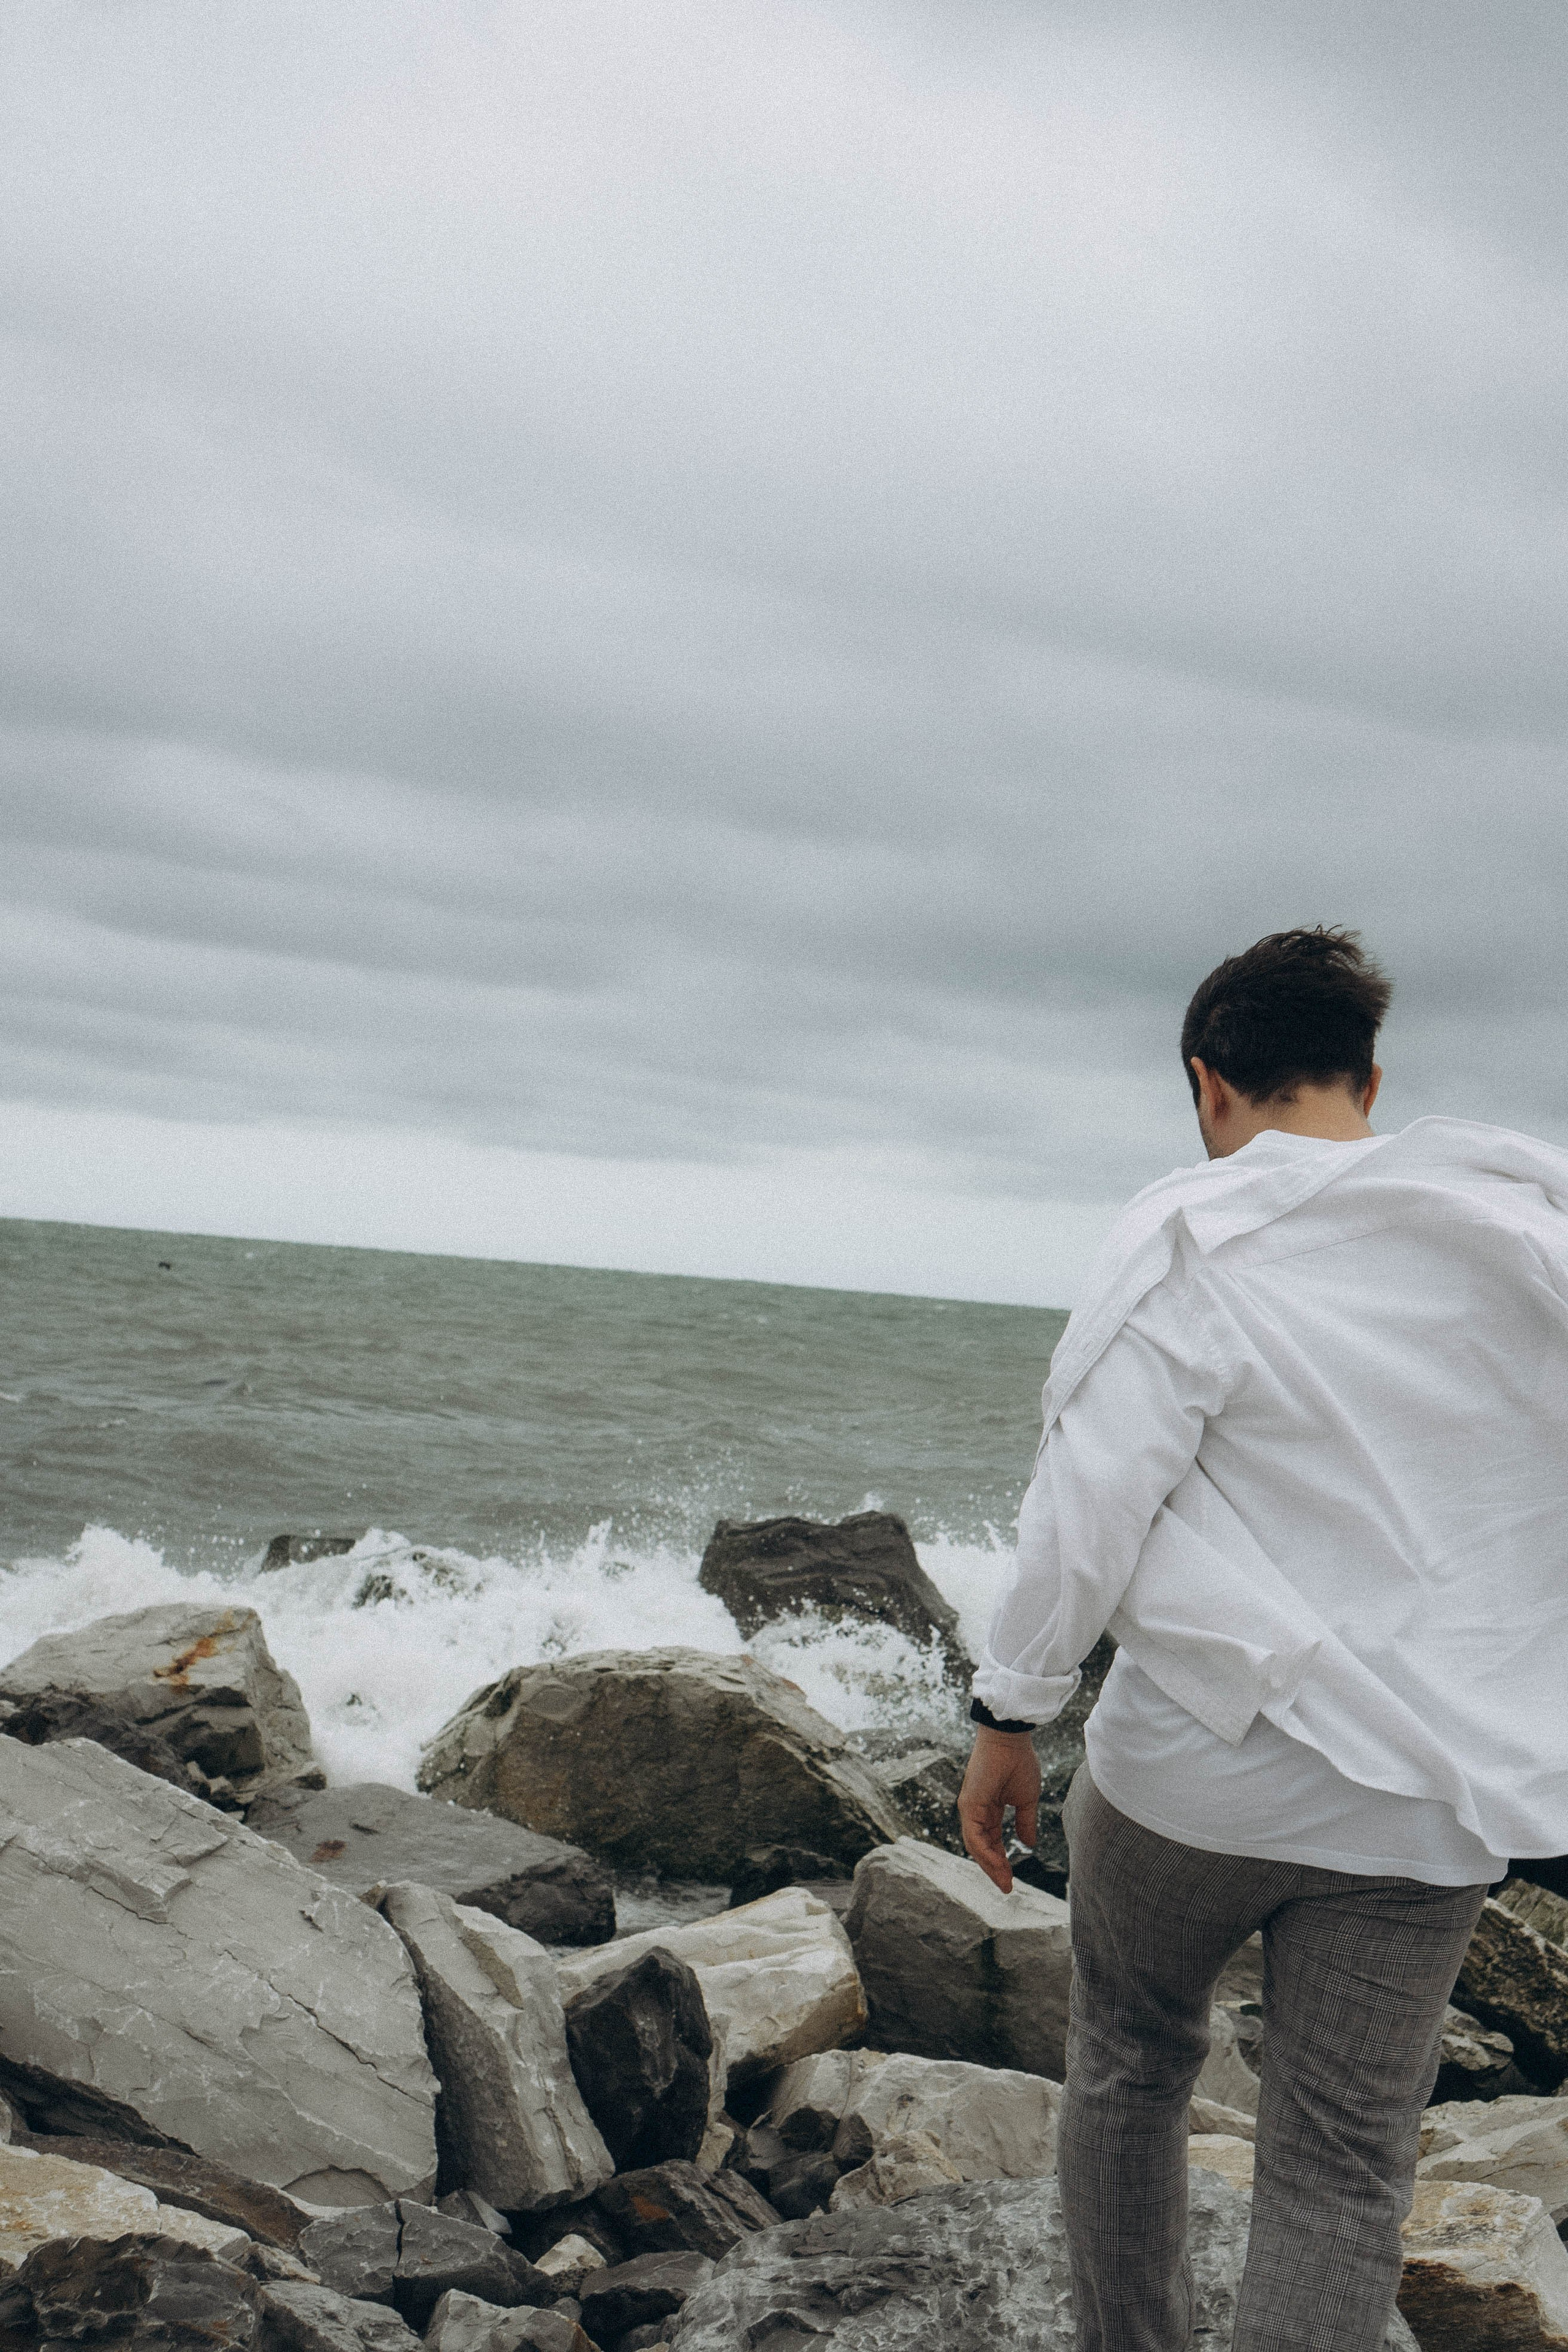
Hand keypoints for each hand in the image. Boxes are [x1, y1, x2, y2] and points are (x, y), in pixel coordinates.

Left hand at [959, 1726, 1040, 1892]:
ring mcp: (970, 1808)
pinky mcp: (969, 1804)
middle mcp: (976, 1811)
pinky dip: (985, 1853)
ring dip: (989, 1865)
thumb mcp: (1026, 1799)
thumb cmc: (1018, 1762)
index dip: (1000, 1860)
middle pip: (981, 1848)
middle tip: (1007, 1888)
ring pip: (975, 1846)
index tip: (1011, 1880)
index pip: (991, 1841)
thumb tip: (1028, 1844)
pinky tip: (998, 1865)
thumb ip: (1025, 1822)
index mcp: (988, 1809)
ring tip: (1004, 1882)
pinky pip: (974, 1836)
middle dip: (994, 1869)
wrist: (1010, 1739)